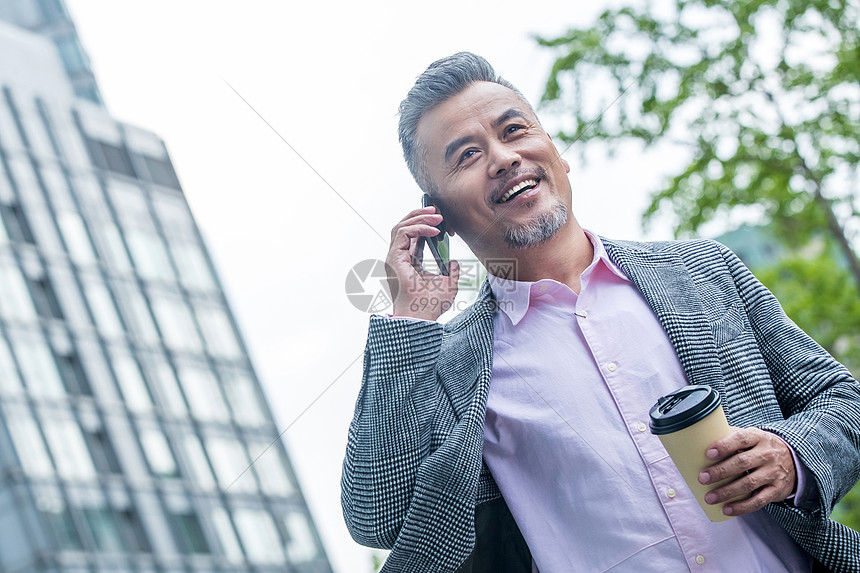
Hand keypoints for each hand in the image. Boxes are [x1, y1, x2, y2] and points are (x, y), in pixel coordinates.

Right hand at [386, 206, 459, 320]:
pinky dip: (418, 227)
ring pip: (400, 226)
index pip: (413, 236)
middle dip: (420, 214)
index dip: (425, 224)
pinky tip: (434, 230)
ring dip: (419, 217)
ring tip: (437, 216)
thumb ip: (451, 272)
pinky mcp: (394, 258)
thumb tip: (454, 263)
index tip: (441, 219)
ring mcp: (394, 257)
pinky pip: (403, 233)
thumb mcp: (448, 285)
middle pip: (404, 227)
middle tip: (437, 210)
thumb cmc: (430, 306)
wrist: (422, 316)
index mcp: (409, 263)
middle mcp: (399, 258)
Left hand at [698, 427, 795, 516]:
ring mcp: (773, 473)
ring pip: (749, 483)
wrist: (793, 459)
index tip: (708, 454)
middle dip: (720, 471)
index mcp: (757, 437)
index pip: (741, 439)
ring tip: (710, 498)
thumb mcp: (751, 437)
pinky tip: (727, 509)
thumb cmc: (760, 447)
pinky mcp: (777, 490)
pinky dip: (742, 507)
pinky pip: (759, 500)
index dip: (724, 446)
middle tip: (702, 478)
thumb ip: (730, 437)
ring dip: (727, 492)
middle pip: (742, 463)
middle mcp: (767, 454)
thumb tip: (698, 439)